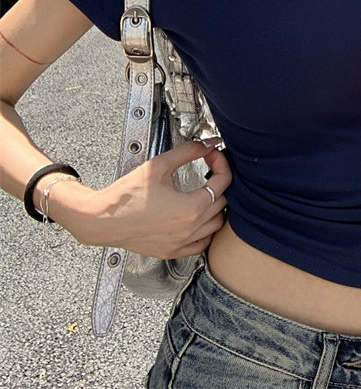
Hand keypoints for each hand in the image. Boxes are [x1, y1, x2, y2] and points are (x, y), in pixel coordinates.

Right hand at [58, 141, 231, 258]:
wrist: (102, 219)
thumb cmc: (126, 196)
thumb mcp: (159, 165)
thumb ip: (188, 152)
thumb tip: (207, 144)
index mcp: (190, 208)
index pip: (223, 183)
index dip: (221, 163)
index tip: (212, 155)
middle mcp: (189, 229)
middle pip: (223, 203)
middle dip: (220, 181)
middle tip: (210, 168)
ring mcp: (181, 243)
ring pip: (216, 226)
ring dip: (217, 207)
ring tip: (206, 192)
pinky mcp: (172, 251)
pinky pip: (201, 244)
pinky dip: (206, 231)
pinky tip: (198, 218)